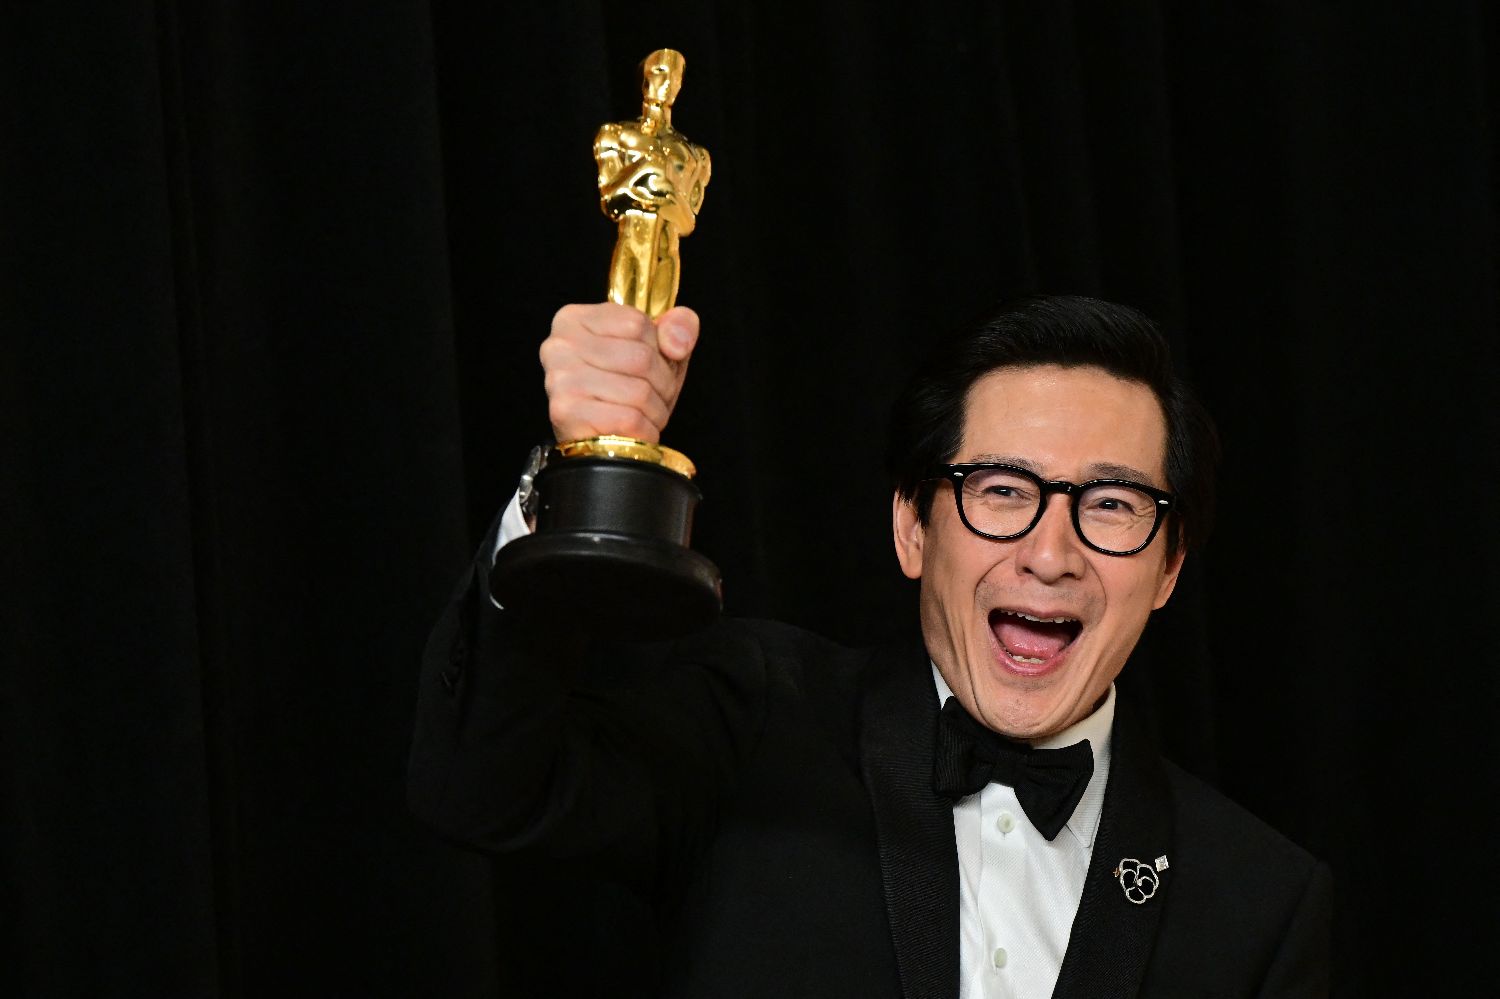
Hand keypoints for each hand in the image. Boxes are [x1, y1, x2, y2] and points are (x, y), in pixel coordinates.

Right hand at [539, 302, 698, 443]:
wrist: (599, 443)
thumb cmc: (625, 390)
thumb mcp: (657, 350)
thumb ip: (678, 326)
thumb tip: (678, 343)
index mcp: (575, 319)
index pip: (638, 323)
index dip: (659, 349)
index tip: (652, 366)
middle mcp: (560, 345)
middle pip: (641, 358)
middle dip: (663, 384)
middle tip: (656, 397)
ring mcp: (560, 379)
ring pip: (639, 392)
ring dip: (656, 411)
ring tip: (646, 415)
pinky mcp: (566, 413)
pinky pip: (630, 419)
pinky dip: (645, 430)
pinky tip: (635, 432)